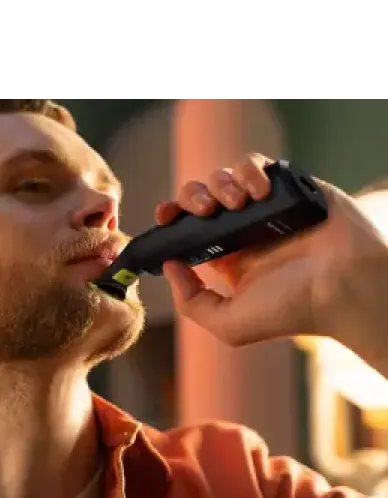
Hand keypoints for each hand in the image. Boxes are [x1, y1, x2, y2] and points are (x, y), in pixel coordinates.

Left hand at [157, 153, 387, 374]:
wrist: (343, 286)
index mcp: (225, 255)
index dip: (171, 217)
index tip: (165, 216)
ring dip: (220, 184)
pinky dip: (249, 171)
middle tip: (205, 211)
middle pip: (198, 197)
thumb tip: (169, 265)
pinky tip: (259, 193)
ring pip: (223, 176)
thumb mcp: (228, 324)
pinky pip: (255, 163)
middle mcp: (240, 229)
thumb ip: (191, 301)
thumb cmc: (290, 310)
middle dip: (191, 197)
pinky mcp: (285, 185)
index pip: (186, 228)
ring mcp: (262, 206)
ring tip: (237, 205)